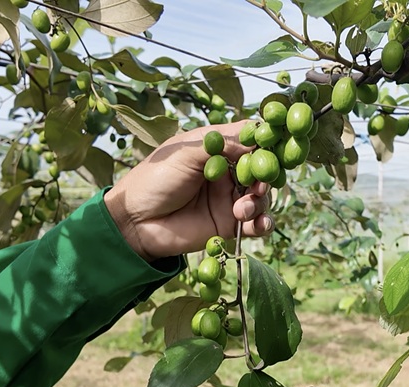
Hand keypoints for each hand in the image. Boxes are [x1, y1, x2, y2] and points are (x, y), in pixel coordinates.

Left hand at [104, 122, 272, 260]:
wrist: (134, 222)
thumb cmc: (153, 180)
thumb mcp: (185, 153)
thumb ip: (220, 144)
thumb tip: (256, 139)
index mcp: (217, 149)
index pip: (250, 140)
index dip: (265, 143)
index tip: (274, 148)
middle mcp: (228, 173)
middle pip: (262, 170)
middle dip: (266, 177)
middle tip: (258, 186)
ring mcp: (230, 199)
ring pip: (262, 197)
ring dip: (259, 202)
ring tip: (240, 210)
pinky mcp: (230, 224)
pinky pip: (257, 223)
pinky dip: (263, 223)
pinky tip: (257, 225)